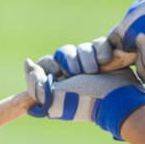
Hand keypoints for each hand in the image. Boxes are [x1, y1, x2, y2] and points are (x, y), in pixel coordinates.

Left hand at [24, 56, 144, 139]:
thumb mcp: (53, 98)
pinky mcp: (107, 58)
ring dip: (87, 58)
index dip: (50, 64)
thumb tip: (28, 63)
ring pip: (82, 48)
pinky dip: (102, 51)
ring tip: (95, 71)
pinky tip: (106, 62)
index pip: (46, 63)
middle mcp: (74, 74)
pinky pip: (98, 43)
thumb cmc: (84, 100)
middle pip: (64, 52)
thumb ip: (34, 84)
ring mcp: (91, 65)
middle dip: (70, 61)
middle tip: (78, 73)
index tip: (58, 72)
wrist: (117, 98)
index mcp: (59, 83)